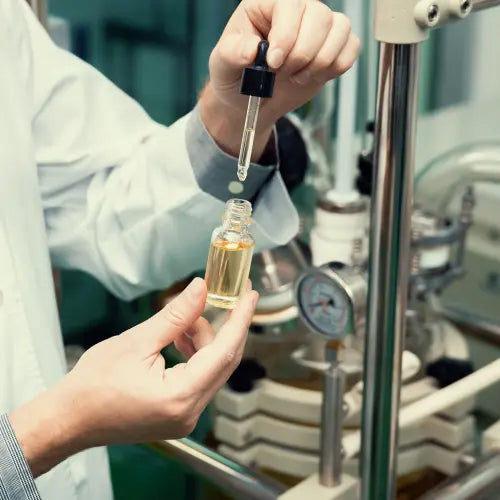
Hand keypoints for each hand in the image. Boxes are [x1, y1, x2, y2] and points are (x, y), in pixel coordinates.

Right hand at [10, 278, 257, 476]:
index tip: (250, 295)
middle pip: (223, 360)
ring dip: (203, 339)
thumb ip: (176, 315)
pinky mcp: (179, 414)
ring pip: (211, 367)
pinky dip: (195, 354)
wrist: (69, 418)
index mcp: (181, 396)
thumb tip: (200, 289)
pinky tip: (179, 338)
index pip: (225, 351)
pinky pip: (199, 378)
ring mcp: (186, 417)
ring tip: (183, 320)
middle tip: (228, 296)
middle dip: (225, 325)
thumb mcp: (137, 341)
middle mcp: (190, 412)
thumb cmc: (93, 385)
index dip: (240, 319)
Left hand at [199, 0, 359, 159]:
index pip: (290, 5)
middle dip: (303, 54)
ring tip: (297, 75)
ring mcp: (319, 26)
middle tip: (283, 72)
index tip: (273, 63)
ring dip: (320, 62)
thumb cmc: (235, 76)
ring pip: (340, 30)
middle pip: (320, 16)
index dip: (286, 35)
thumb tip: (251, 49)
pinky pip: (351, 49)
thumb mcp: (223, 66)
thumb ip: (231, 54)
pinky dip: (335, 68)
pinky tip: (313, 76)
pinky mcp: (334, 46)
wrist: (252, 100)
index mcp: (267, 3)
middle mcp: (297, 9)